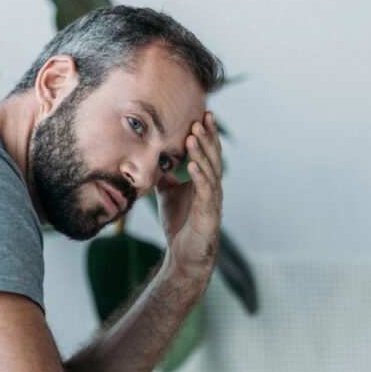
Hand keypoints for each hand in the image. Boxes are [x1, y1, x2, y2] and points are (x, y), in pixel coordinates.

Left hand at [157, 111, 222, 284]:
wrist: (183, 256)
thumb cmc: (179, 224)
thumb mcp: (168, 194)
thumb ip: (165, 176)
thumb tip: (157, 160)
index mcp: (205, 181)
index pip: (208, 153)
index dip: (207, 135)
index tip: (203, 114)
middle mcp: (212, 188)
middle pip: (213, 157)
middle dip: (207, 137)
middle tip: (201, 117)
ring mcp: (212, 201)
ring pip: (210, 171)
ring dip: (202, 153)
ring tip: (193, 135)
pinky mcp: (208, 215)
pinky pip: (205, 192)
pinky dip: (199, 177)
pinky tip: (191, 166)